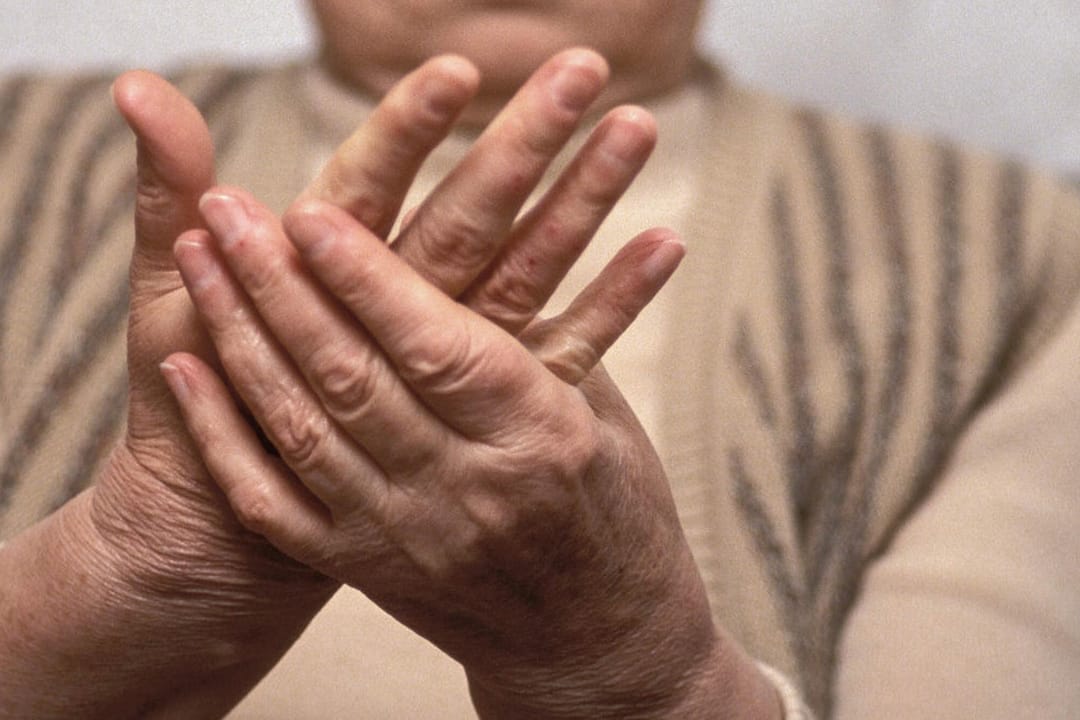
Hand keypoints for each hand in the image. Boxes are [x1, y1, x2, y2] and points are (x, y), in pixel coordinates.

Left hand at [159, 50, 777, 717]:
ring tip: (197, 260)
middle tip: (227, 207)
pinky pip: (273, 502)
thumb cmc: (614, 510)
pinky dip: (222, 432)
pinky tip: (184, 366)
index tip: (313, 208)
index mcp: (542, 437)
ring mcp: (405, 536)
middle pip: (351, 376)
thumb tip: (493, 242)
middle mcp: (466, 490)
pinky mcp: (362, 567)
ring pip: (301, 426)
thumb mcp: (605, 416)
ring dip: (240, 336)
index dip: (367, 277)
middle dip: (279, 284)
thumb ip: (540, 340)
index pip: (437, 346)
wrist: (592, 638)